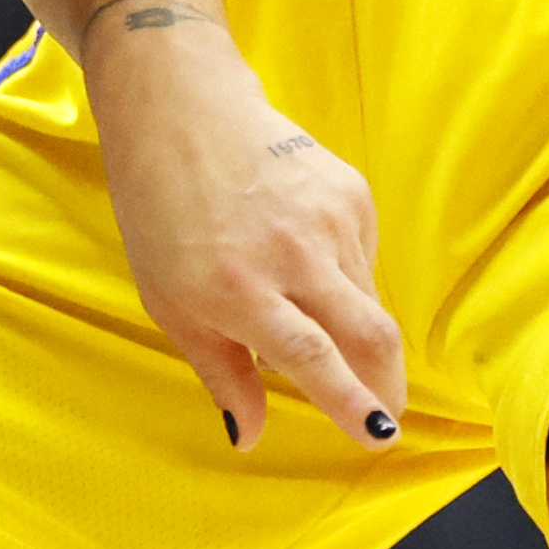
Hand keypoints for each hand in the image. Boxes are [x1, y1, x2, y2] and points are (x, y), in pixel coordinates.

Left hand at [81, 4, 403, 451]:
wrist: (180, 110)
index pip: (316, 360)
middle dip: (388, 386)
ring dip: (356, 331)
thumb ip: (220, 372)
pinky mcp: (350, 190)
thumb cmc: (160, 213)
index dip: (355, 405)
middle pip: (371, 335)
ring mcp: (327, 216)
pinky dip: (346, 281)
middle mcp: (291, 252)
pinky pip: (365, 259)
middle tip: (386, 415)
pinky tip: (307, 261)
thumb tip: (249, 438)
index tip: (381, 438)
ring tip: (311, 314)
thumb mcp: (170, 303)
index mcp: (239, 288)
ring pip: (370, 300)